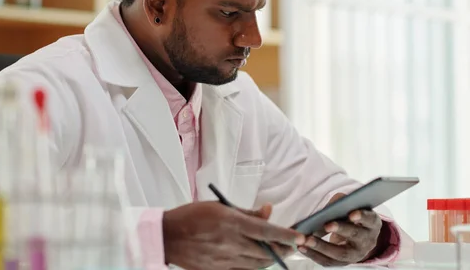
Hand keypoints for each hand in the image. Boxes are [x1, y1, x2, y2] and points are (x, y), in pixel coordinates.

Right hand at [162, 201, 304, 269]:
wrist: (168, 237)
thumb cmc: (192, 216)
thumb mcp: (221, 206)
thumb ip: (247, 212)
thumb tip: (268, 211)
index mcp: (233, 224)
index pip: (267, 232)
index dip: (287, 236)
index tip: (301, 237)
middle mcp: (231, 244)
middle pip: (267, 252)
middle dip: (284, 249)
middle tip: (293, 245)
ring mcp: (225, 260)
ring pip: (258, 264)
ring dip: (272, 259)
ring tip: (278, 252)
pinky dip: (255, 267)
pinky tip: (259, 261)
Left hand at [298, 201, 383, 266]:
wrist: (357, 236)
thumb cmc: (351, 216)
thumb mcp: (351, 205)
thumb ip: (342, 202)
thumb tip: (329, 207)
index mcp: (372, 223)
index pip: (369, 219)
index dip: (362, 216)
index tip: (351, 214)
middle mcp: (368, 241)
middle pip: (355, 236)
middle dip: (341, 230)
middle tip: (326, 225)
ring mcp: (356, 254)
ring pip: (340, 253)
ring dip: (322, 247)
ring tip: (307, 239)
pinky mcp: (344, 263)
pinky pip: (329, 262)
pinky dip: (314, 255)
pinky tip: (303, 247)